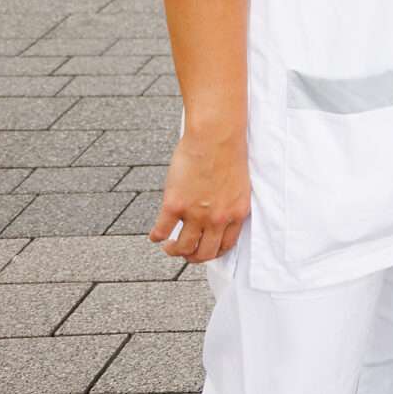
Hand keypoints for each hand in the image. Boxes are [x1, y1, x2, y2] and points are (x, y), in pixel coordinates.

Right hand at [150, 126, 249, 263]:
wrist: (216, 136)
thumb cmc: (229, 152)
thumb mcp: (238, 185)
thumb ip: (229, 204)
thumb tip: (216, 215)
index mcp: (237, 213)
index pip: (226, 246)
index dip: (213, 253)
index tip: (204, 251)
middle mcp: (218, 219)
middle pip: (204, 253)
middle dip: (193, 258)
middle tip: (185, 253)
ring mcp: (196, 214)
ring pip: (183, 248)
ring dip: (174, 251)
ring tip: (169, 246)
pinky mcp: (175, 205)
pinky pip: (162, 231)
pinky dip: (156, 237)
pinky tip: (154, 235)